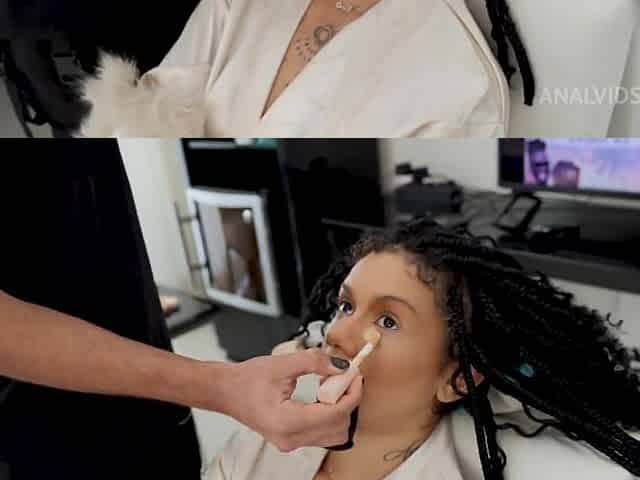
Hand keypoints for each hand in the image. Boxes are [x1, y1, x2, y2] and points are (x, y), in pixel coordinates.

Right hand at [218, 349, 362, 451]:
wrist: (226, 391)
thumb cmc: (247, 380)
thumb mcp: (282, 364)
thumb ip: (314, 362)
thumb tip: (341, 366)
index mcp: (287, 422)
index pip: (335, 414)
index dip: (351, 393)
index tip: (356, 376)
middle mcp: (291, 438)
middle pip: (339, 427)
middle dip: (348, 400)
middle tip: (345, 377)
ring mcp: (292, 443)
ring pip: (333, 433)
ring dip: (340, 408)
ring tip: (331, 385)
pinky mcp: (293, 440)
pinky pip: (322, 433)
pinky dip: (330, 414)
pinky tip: (323, 395)